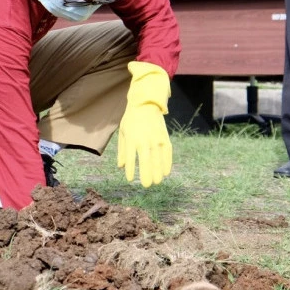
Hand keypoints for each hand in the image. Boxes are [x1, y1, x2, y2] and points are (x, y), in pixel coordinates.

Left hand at [117, 61, 172, 186]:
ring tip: (157, 182)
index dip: (131, 170)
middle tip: (147, 185)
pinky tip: (166, 172)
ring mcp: (156, 138)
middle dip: (147, 174)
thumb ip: (123, 150)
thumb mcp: (123, 132)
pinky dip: (167, 162)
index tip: (130, 180)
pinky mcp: (164, 137)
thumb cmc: (131, 119)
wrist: (146, 103)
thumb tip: (121, 167)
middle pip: (146, 160)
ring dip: (158, 171)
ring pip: (158, 158)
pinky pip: (167, 152)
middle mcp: (145, 139)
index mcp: (132, 138)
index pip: (131, 158)